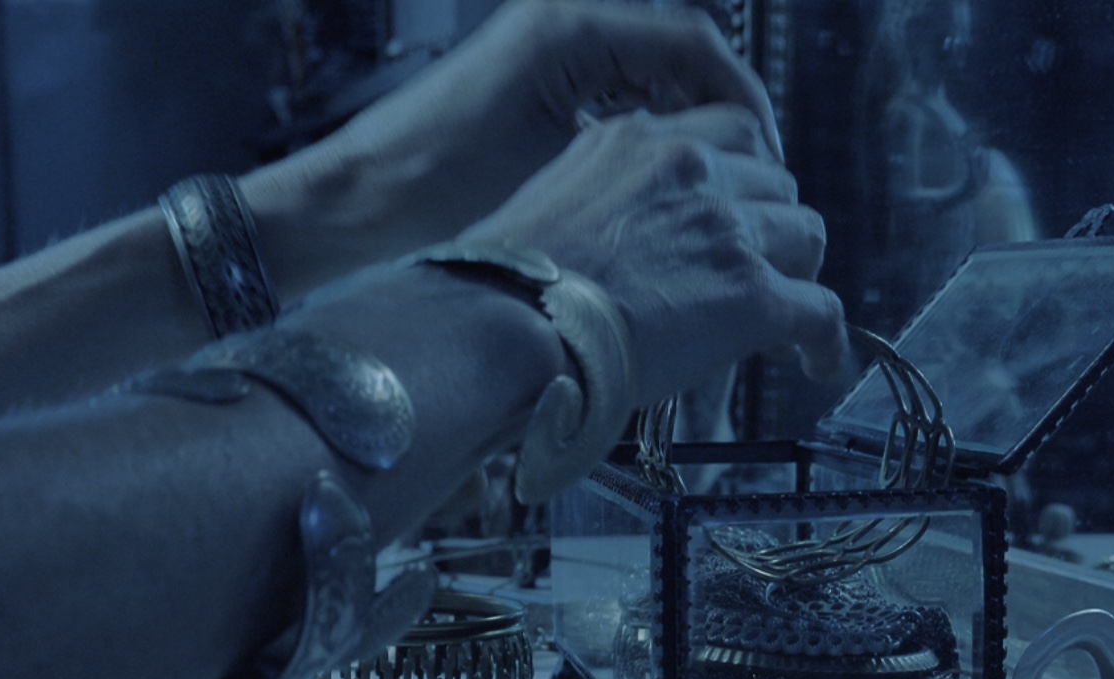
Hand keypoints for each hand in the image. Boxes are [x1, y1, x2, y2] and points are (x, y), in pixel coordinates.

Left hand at [267, 0, 779, 270]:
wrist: (344, 212)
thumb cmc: (423, 192)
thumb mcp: (547, 175)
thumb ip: (636, 164)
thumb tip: (710, 180)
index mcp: (571, 32)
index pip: (697, 47)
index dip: (747, 105)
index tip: (769, 163)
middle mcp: (560, 32)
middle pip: (681, 63)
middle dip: (725, 125)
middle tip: (752, 190)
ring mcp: (543, 62)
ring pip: (650, 90)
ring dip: (689, 141)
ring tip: (714, 201)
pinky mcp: (529, 99)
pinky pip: (614, 111)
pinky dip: (646, 151)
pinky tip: (658, 203)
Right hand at [461, 103, 848, 402]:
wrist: (506, 326)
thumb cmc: (507, 287)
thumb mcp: (555, 203)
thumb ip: (610, 202)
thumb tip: (630, 248)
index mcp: (639, 140)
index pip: (728, 136)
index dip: (742, 182)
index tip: (737, 214)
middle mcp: (692, 169)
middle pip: (774, 184)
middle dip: (769, 230)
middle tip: (755, 273)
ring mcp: (727, 230)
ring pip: (806, 236)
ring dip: (796, 273)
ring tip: (782, 319)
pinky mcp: (751, 293)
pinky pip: (820, 310)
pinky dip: (825, 340)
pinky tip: (816, 362)